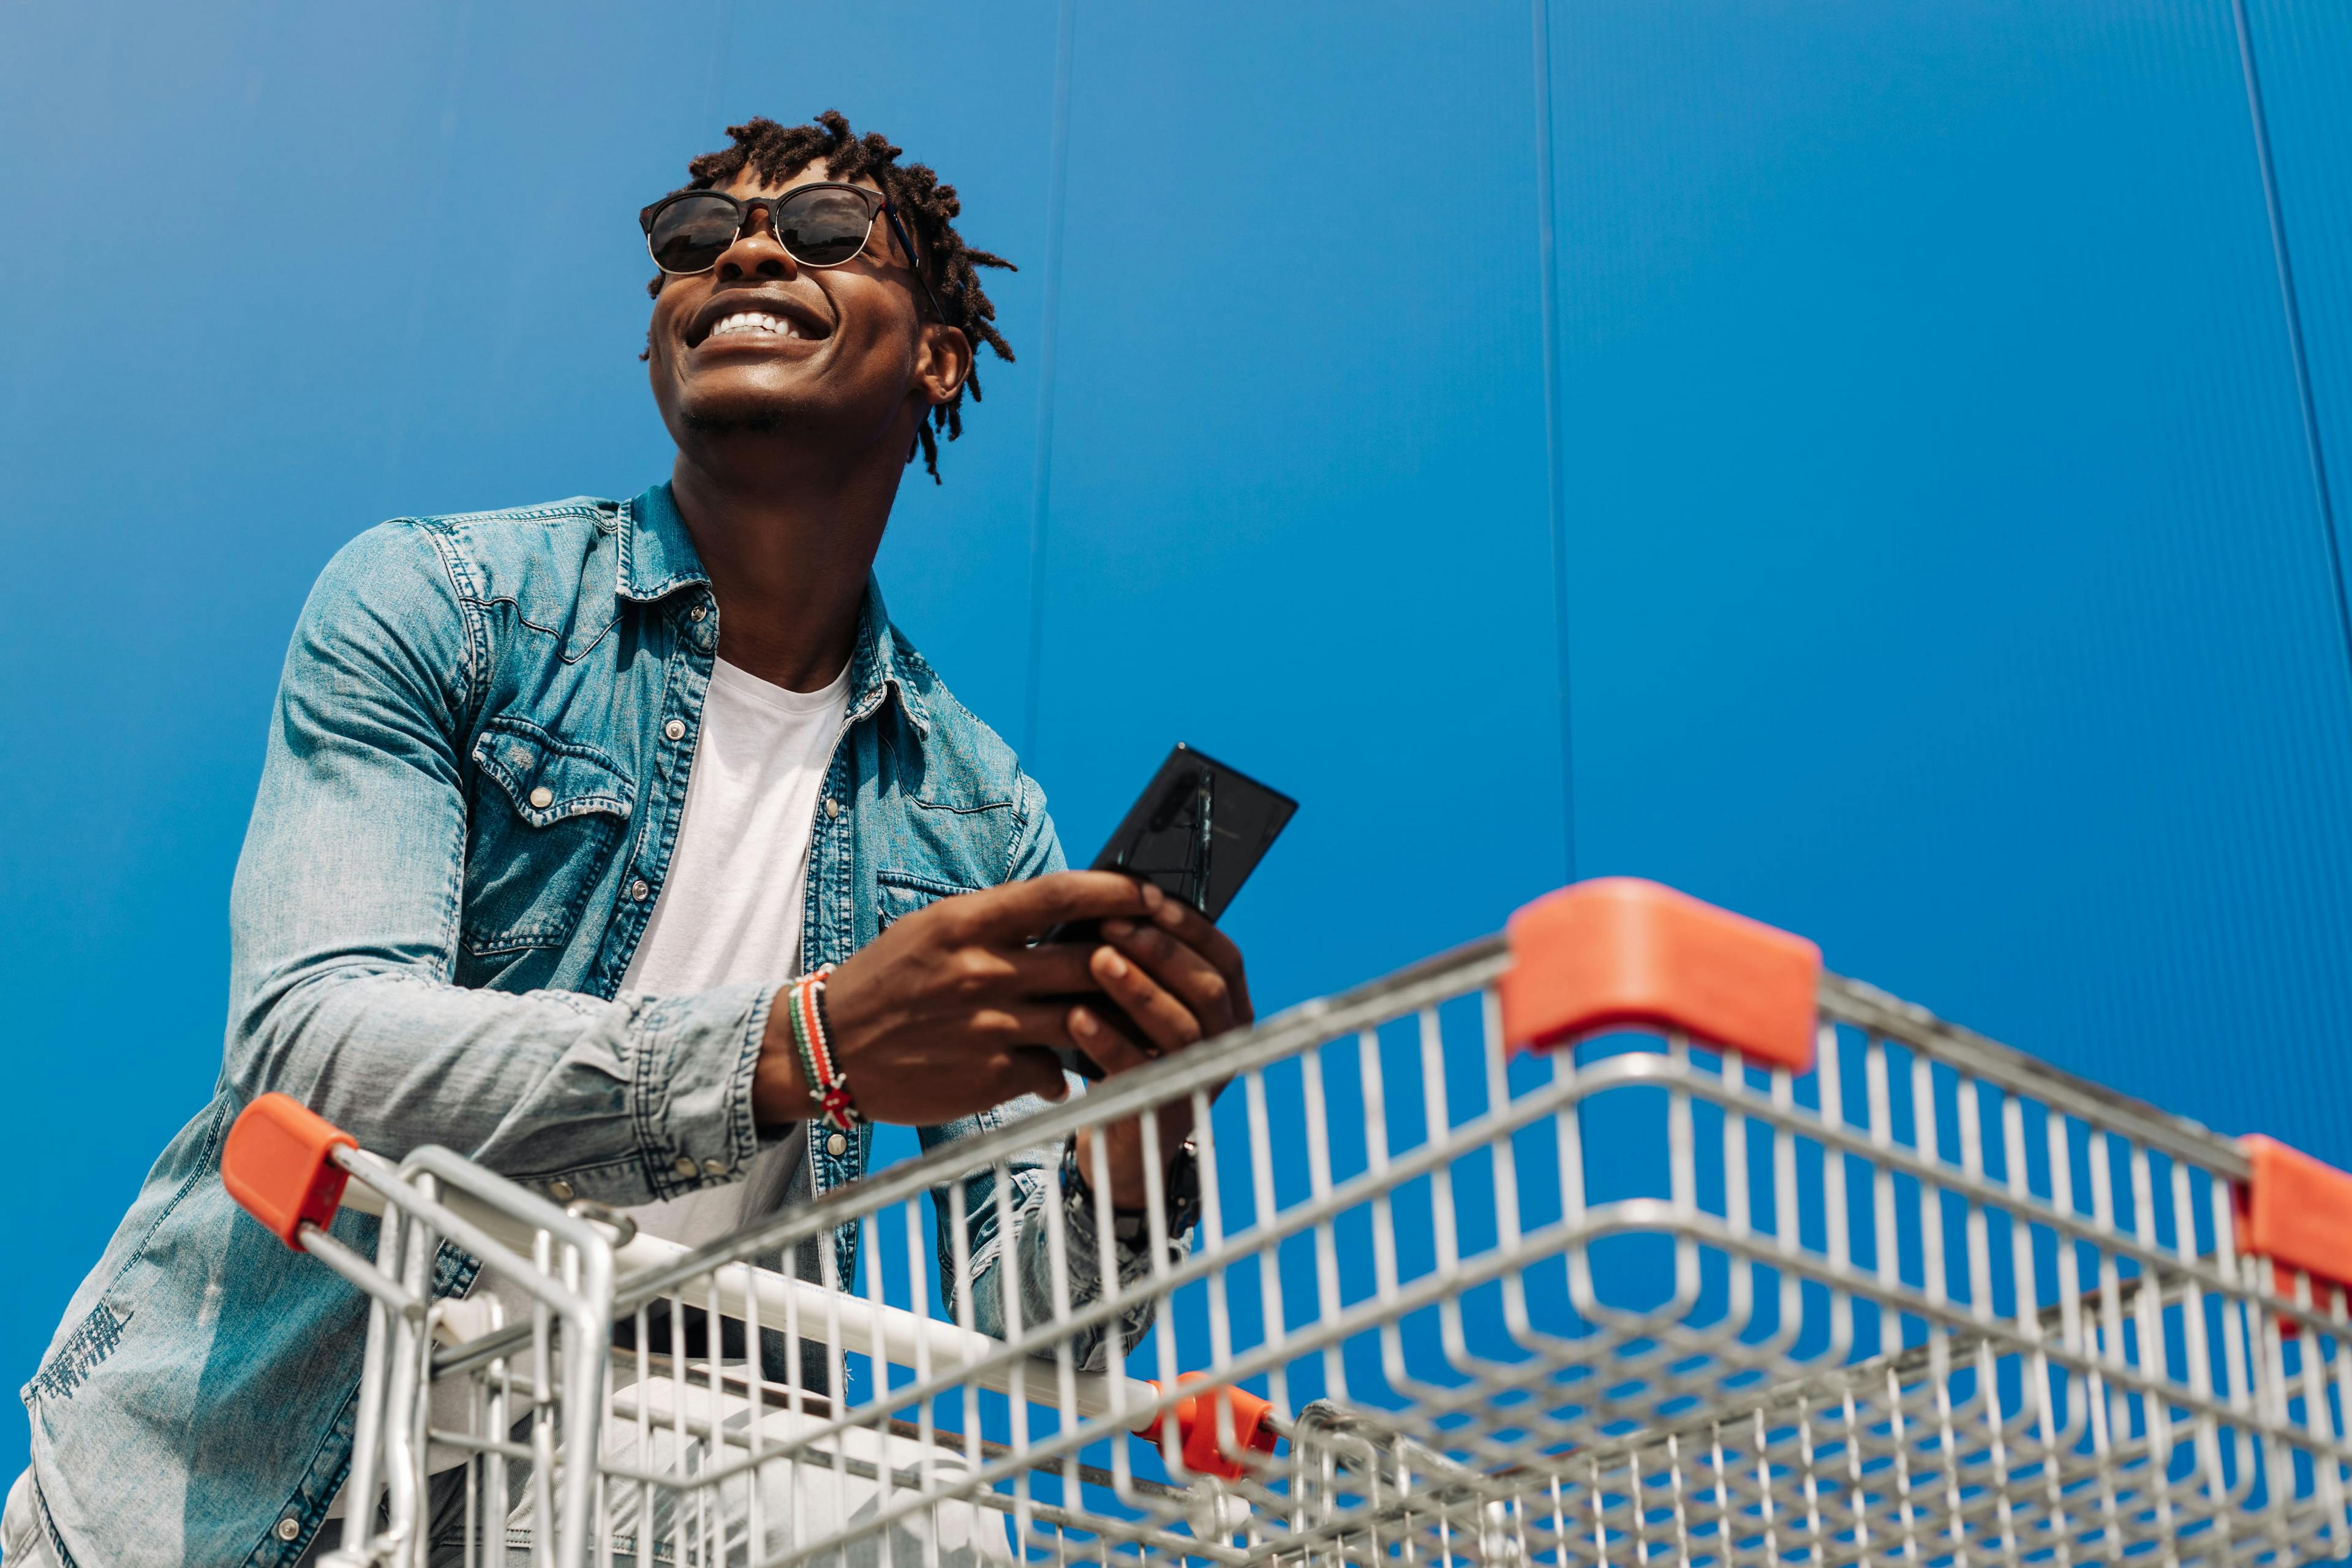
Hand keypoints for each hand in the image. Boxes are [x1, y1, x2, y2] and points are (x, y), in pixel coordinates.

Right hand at [752, 871, 1156, 1126]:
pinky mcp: (990, 1077)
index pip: (1059, 895)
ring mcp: (988, 1027)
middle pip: (1087, 961)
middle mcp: (981, 971)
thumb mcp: (935, 931)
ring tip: (1132, 1018)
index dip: (1115, 892)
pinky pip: (1054, 1070)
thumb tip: (1066, 912)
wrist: (829, 1048)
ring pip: (1082, 1020)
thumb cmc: (888, 981)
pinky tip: (1064, 1069)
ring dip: (1111, 1021)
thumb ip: (997, 923)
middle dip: (1134, 962)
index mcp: (967, 923)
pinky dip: (1065, 1069)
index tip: (1150, 894)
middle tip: (1162, 960)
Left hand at [1068, 890, 1252, 1207]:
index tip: (1150, 899)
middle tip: (1110, 925)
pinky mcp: (1163, 1110)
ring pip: (1180, 1026)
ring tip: (1097, 960)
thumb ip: (1146, 968)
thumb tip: (1109, 906)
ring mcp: (1198, 1079)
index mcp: (1230, 1010)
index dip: (1191, 926)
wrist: (1122, 1142)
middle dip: (1159, 950)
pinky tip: (1077, 1016)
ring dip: (1138, 989)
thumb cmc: (1129, 1058)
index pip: (1226, 958)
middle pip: (1207, 987)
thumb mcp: (1145, 1008)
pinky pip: (1138, 1069)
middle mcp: (1224, 1043)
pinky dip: (1107, 1039)